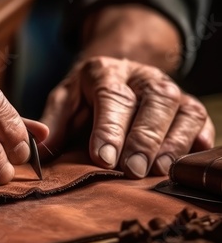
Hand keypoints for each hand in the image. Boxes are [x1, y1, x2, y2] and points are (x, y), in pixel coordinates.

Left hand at [40, 56, 214, 177]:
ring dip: (173, 142)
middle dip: (144, 138)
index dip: (109, 127)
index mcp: (105, 71)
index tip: (103, 158)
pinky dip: (198, 140)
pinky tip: (188, 160)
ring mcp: (170, 89)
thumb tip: (41, 150)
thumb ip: (54, 123)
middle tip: (133, 170)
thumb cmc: (86, 95)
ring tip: (159, 171)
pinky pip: (201, 120)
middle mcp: (142, 76)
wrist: (116, 74)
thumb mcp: (64, 100)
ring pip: (182, 110)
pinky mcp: (189, 105)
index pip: (111, 96)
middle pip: (153, 101)